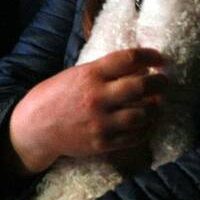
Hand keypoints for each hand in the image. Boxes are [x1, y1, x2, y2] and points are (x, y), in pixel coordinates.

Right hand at [9, 48, 166, 174]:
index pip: (128, 59)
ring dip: (156, 107)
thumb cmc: (56, 96)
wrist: (35, 127)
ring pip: (142, 113)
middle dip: (160, 82)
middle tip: (164, 81)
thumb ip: (104, 70)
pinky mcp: (102, 143)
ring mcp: (101, 122)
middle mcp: (98, 97)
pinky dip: (146, 128)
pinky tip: (148, 122)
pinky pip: (134, 136)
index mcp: (90, 74)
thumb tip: (138, 67)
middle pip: (141, 86)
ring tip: (158, 103)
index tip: (159, 58)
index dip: (150, 56)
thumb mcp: (76, 74)